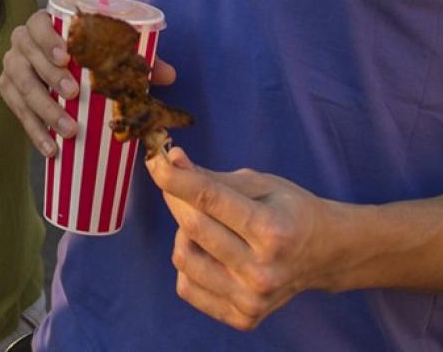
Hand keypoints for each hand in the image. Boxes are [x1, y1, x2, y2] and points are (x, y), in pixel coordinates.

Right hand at [0, 9, 176, 156]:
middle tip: (73, 95)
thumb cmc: (90, 52)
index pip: (38, 24)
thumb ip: (138, 59)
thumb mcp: (112, 51)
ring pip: (19, 86)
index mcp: (44, 23)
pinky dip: (34, 130)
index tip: (66, 58)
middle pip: (27, 57)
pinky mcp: (9, 91)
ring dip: (43, 109)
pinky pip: (16, 110)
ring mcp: (12, 66)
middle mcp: (22, 42)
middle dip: (49, 77)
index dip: (48, 40)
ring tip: (68, 130)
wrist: (61, 63)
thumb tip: (169, 75)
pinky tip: (50, 148)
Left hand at [146, 148, 344, 330]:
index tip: (154, 161)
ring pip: (184, 258)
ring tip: (204, 222)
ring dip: (183, 232)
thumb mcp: (260, 183)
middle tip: (173, 179)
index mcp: (272, 231)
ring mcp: (252, 300)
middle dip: (174, 196)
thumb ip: (213, 177)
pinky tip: (208, 251)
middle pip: (193, 228)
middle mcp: (262, 271)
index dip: (176, 178)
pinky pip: (187, 287)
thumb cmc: (290, 210)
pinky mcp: (243, 318)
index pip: (209, 200)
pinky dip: (188, 262)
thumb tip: (173, 160)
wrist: (324, 254)